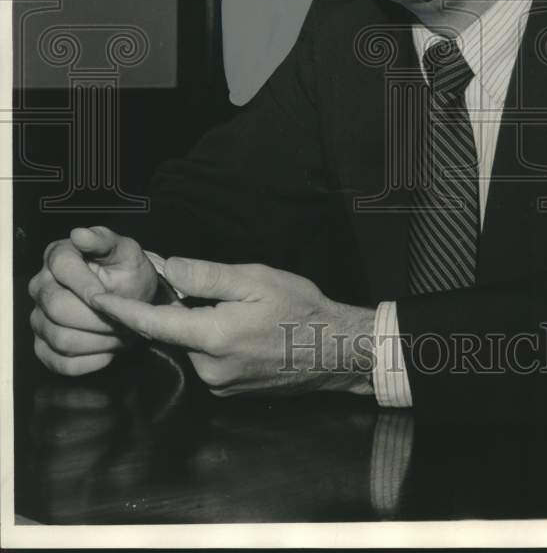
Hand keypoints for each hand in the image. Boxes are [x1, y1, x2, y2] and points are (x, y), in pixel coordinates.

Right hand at [29, 226, 159, 376]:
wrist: (132, 298)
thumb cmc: (128, 271)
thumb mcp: (126, 251)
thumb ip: (104, 241)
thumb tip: (80, 234)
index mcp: (58, 256)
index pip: (63, 271)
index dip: (89, 287)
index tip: (114, 297)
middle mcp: (41, 286)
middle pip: (58, 308)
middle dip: (98, 318)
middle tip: (124, 320)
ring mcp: (39, 317)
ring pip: (60, 339)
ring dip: (98, 341)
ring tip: (121, 334)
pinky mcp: (43, 345)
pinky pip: (59, 362)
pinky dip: (89, 361)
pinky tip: (108, 350)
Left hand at [91, 258, 375, 397]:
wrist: (336, 351)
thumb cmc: (299, 308)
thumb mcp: (255, 279)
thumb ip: (207, 275)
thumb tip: (168, 269)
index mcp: (212, 336)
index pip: (153, 323)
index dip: (121, 310)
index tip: (95, 299)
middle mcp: (209, 368)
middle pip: (174, 333)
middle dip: (175, 309)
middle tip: (195, 284)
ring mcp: (220, 385)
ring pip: (192, 346)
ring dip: (198, 325)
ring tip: (234, 307)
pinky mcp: (231, 392)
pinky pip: (209, 360)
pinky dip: (213, 341)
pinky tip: (242, 328)